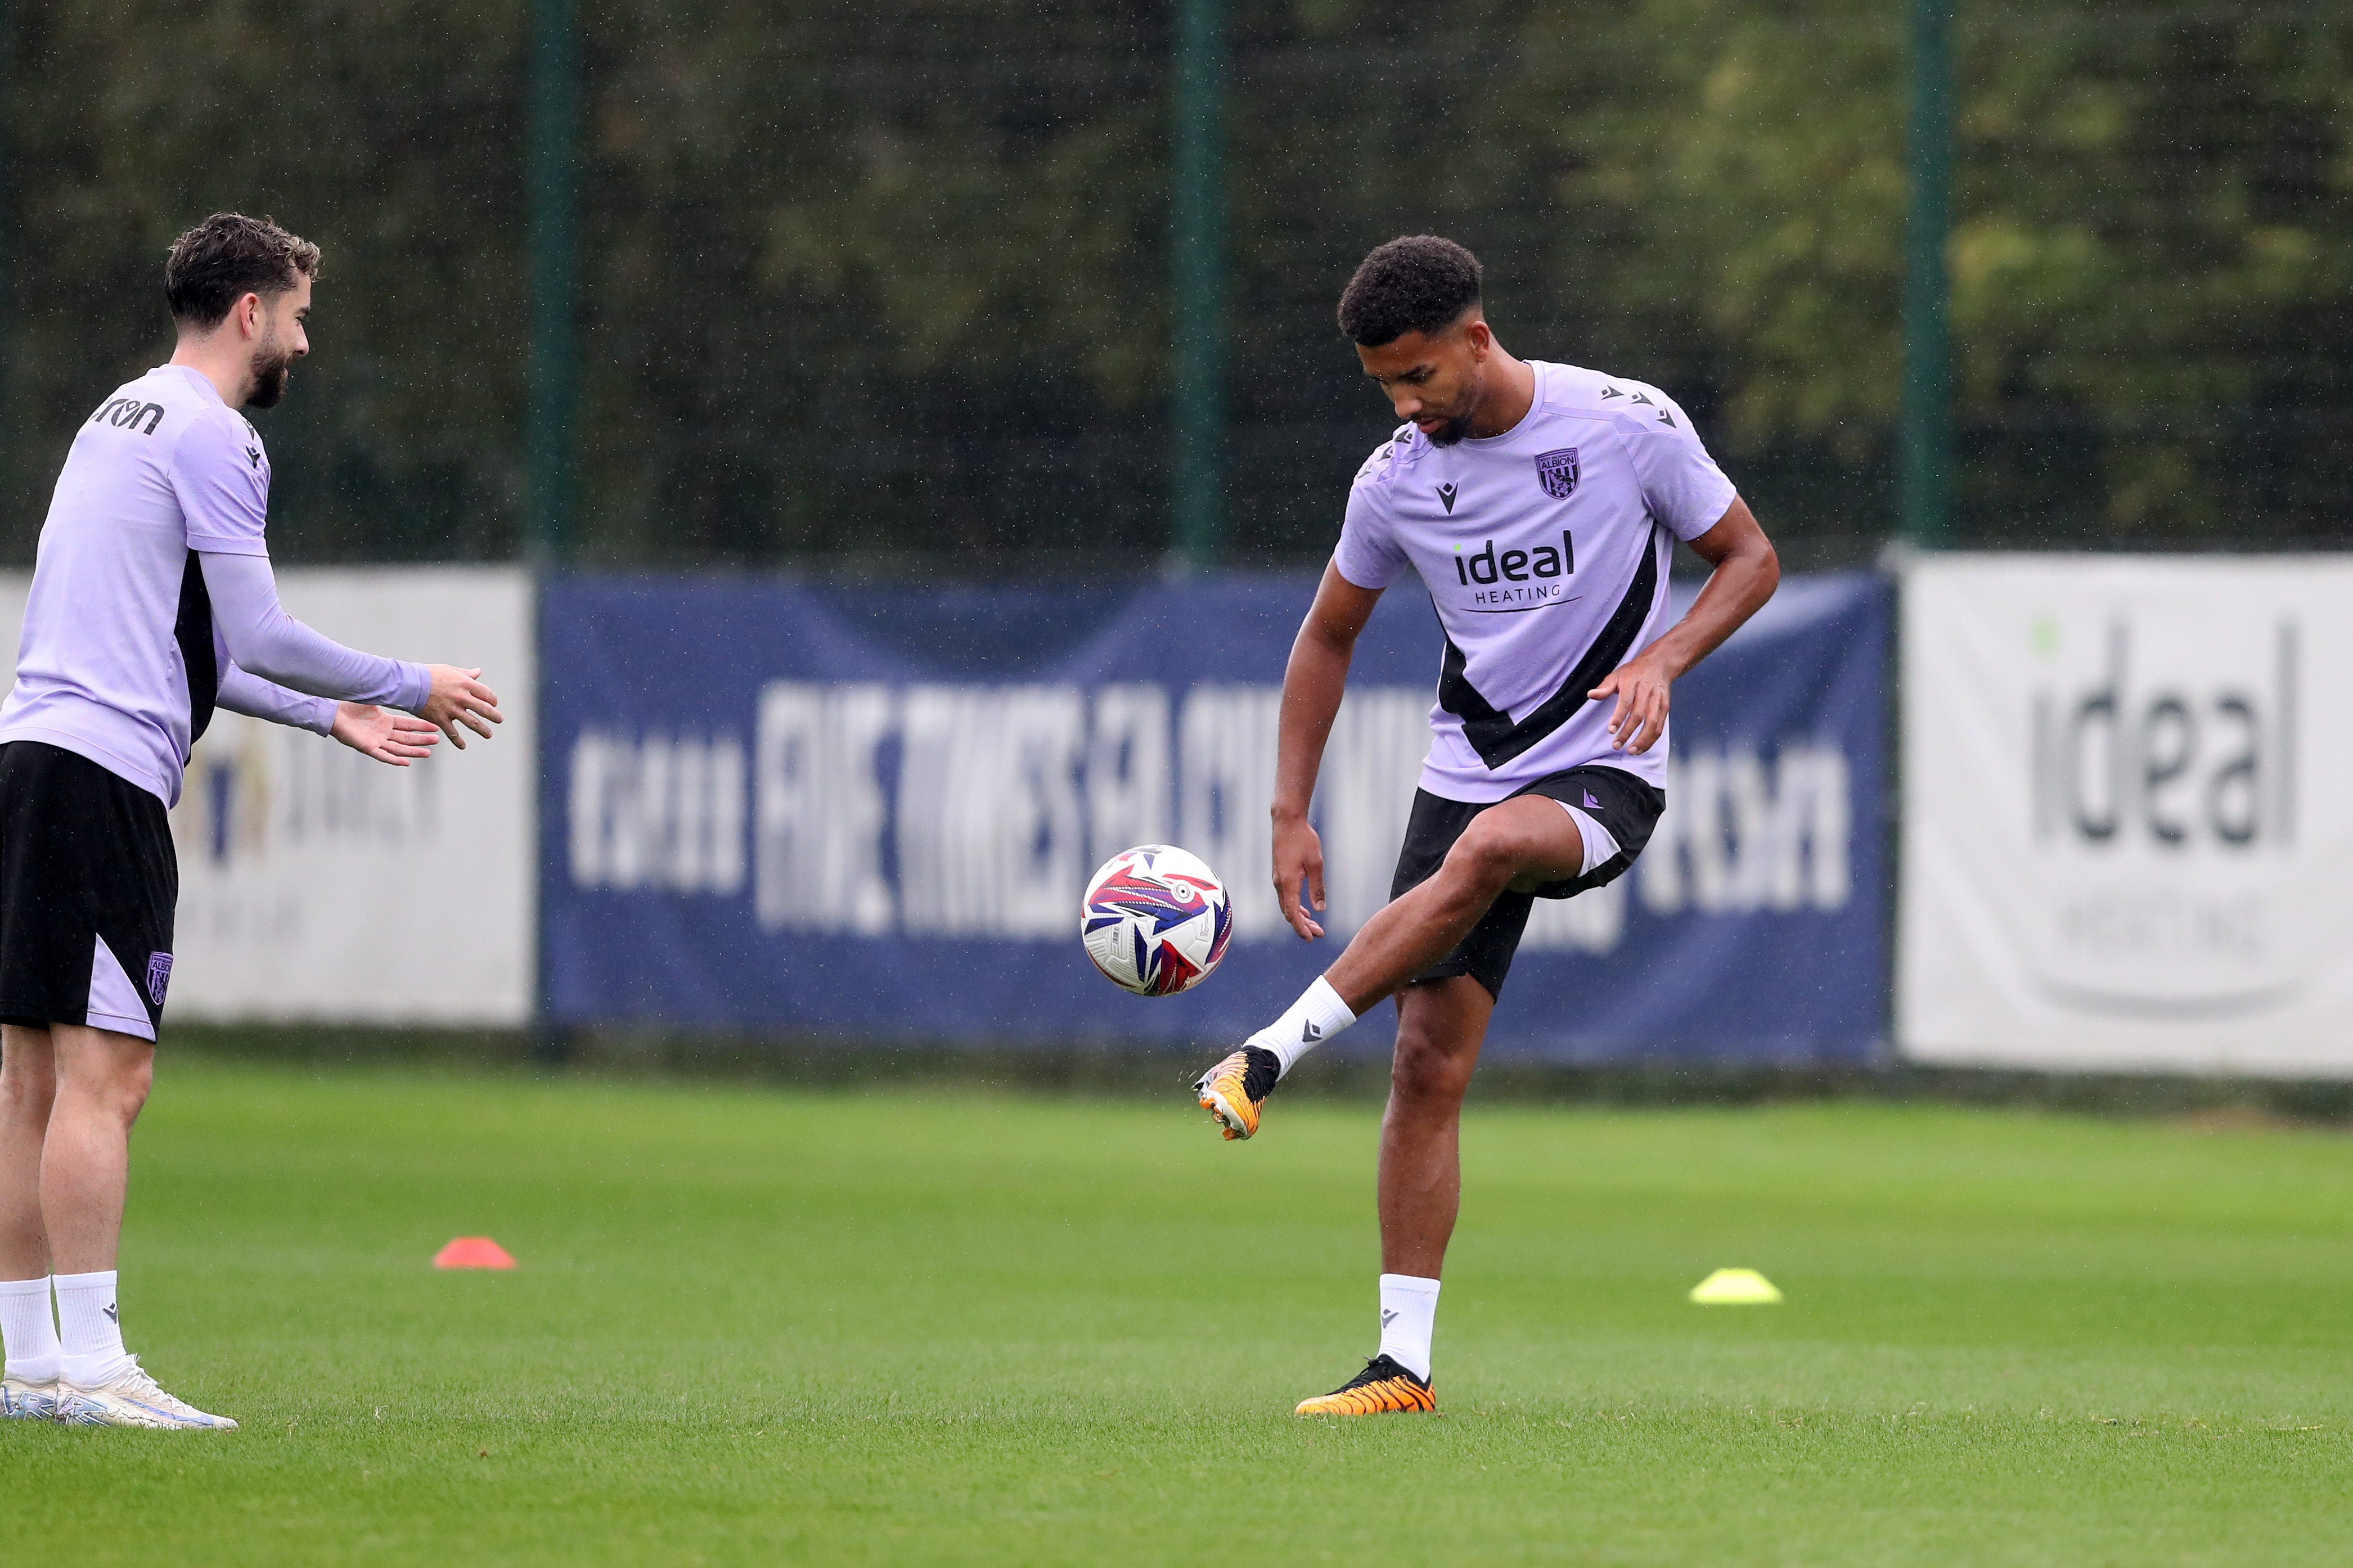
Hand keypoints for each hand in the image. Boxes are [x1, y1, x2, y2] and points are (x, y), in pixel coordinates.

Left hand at [331, 702, 441, 766]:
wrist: (332, 711)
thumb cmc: (348, 704)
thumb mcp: (372, 698)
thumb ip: (386, 694)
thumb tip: (399, 682)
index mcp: (384, 721)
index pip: (407, 725)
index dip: (421, 726)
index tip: (435, 726)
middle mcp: (382, 733)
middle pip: (406, 738)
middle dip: (422, 739)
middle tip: (437, 740)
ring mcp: (375, 741)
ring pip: (399, 748)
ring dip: (413, 751)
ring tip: (428, 752)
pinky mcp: (367, 747)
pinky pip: (383, 755)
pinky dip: (395, 759)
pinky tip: (407, 762)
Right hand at [418, 665, 502, 748]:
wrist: (409, 684)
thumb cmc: (428, 674)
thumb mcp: (449, 670)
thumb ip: (466, 674)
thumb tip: (478, 672)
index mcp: (465, 684)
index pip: (486, 694)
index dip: (492, 699)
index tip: (493, 703)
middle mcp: (461, 697)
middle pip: (484, 709)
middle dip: (494, 715)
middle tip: (500, 719)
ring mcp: (452, 710)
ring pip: (473, 723)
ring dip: (483, 730)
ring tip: (489, 734)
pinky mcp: (441, 719)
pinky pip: (453, 733)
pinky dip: (458, 741)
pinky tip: (463, 746)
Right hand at [1272, 812, 1326, 939]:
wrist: (1286, 822)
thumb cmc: (1303, 839)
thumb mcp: (1316, 864)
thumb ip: (1317, 888)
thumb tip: (1320, 910)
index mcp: (1288, 883)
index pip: (1293, 914)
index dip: (1301, 928)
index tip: (1311, 938)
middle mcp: (1279, 884)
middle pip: (1289, 913)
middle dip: (1303, 926)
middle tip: (1319, 934)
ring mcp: (1278, 879)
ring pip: (1287, 905)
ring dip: (1300, 917)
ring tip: (1315, 925)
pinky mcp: (1280, 874)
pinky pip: (1286, 897)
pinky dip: (1296, 906)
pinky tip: (1306, 910)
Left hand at [1589, 646, 1675, 753]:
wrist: (1659, 664)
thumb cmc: (1634, 672)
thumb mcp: (1616, 675)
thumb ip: (1604, 687)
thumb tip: (1591, 694)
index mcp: (1632, 683)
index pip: (1625, 702)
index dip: (1618, 717)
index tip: (1611, 730)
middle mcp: (1646, 692)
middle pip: (1638, 715)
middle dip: (1627, 733)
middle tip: (1616, 745)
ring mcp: (1657, 700)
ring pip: (1652, 723)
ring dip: (1643, 740)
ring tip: (1631, 751)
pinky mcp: (1665, 707)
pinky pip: (1660, 726)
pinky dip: (1652, 739)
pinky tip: (1642, 747)